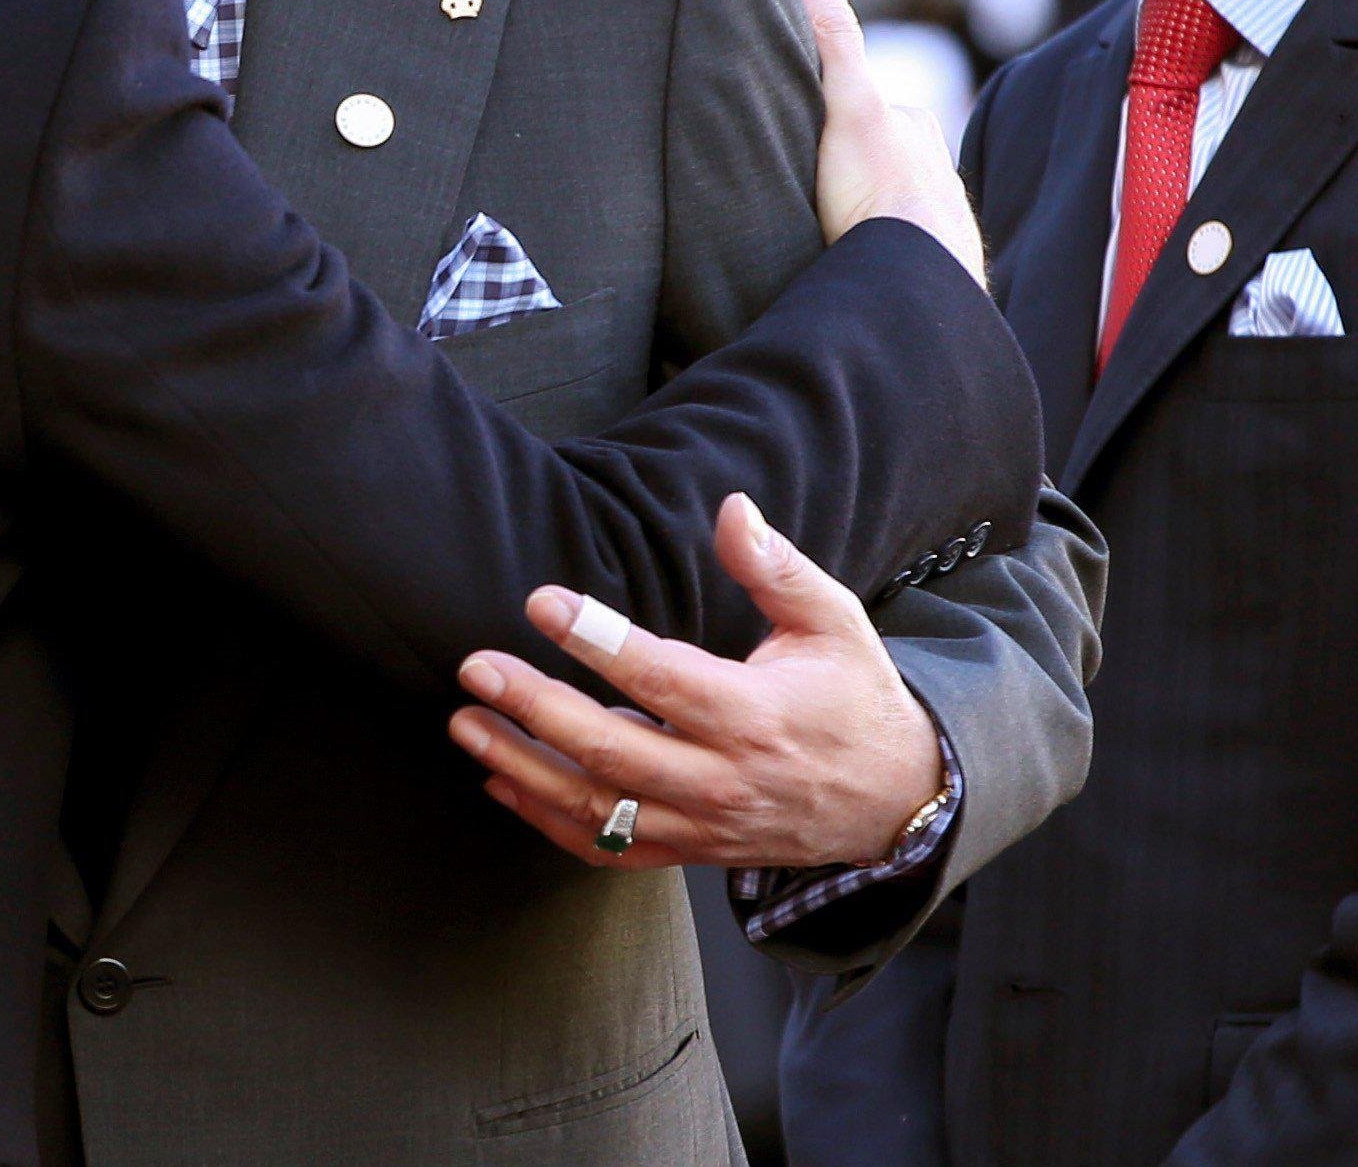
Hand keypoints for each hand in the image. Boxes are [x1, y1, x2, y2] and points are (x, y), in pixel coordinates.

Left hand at [448, 495, 945, 869]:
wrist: (892, 800)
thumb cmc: (855, 697)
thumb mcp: (834, 621)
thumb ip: (778, 567)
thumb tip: (731, 509)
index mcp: (756, 715)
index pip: (664, 679)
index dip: (599, 642)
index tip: (543, 603)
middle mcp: (724, 778)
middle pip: (614, 751)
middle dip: (536, 709)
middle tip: (475, 667)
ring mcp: (703, 824)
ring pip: (599, 809)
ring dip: (523, 768)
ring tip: (465, 723)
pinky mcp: (690, 849)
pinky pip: (608, 849)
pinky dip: (548, 821)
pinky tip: (501, 781)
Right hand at [797, 0, 985, 278]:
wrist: (913, 282)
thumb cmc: (881, 193)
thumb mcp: (848, 104)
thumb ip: (832, 40)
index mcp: (914, 128)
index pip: (864, 105)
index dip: (828, 110)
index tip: (798, 125)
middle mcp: (932, 170)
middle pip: (876, 156)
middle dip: (846, 166)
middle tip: (805, 183)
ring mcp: (932, 220)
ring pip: (886, 204)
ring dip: (858, 212)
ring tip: (820, 226)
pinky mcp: (924, 266)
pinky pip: (890, 248)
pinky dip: (870, 249)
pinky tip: (848, 261)